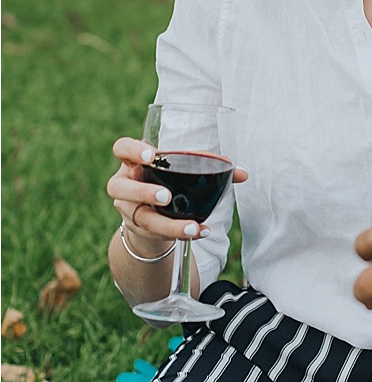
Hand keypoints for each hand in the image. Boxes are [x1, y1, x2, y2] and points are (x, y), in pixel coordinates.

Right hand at [107, 136, 247, 251]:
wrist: (152, 211)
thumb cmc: (169, 180)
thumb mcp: (181, 170)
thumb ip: (209, 166)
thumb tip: (243, 173)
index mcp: (134, 161)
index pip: (122, 148)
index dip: (132, 150)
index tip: (151, 155)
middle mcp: (124, 184)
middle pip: (118, 187)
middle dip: (142, 192)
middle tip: (166, 197)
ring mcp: (127, 208)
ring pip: (139, 217)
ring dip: (166, 223)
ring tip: (190, 226)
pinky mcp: (137, 228)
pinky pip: (155, 233)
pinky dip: (179, 233)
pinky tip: (199, 232)